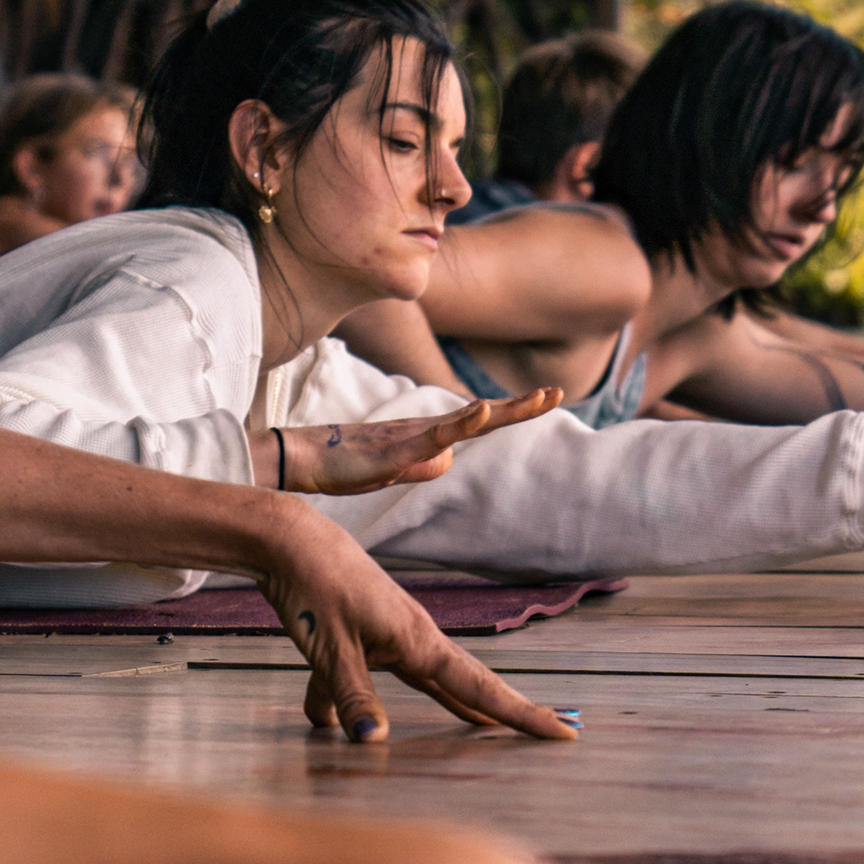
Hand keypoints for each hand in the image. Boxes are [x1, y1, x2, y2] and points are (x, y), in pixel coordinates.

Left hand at [254, 507, 576, 743]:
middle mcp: (417, 638)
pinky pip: (395, 674)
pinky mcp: (373, 633)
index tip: (563, 730)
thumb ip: (351, 696)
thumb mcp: (329, 650)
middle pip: (473, 684)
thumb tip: (374, 741)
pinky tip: (354, 722)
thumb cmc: (314, 589)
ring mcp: (397, 634)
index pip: (481, 688)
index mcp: (418, 641)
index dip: (522, 715)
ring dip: (462, 706)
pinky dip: (388, 698)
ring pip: (436, 681)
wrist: (293, 541)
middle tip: (555, 731)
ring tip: (490, 731)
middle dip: (509, 712)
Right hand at [268, 387, 561, 495]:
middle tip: (558, 392)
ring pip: (468, 420)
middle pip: (482, 415)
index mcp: (427, 435)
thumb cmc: (345, 464)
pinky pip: (435, 433)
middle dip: (522, 406)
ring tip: (541, 398)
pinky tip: (484, 412)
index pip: (477, 422)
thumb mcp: (393, 471)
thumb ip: (422, 464)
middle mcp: (425, 428)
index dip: (512, 410)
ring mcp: (413, 435)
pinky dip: (463, 422)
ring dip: (506, 410)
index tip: (546, 398)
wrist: (305, 460)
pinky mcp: (397, 446)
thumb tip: (449, 460)